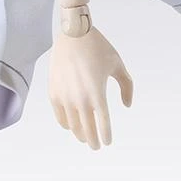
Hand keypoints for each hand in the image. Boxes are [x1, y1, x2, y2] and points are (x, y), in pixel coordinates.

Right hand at [49, 27, 132, 149]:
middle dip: (92, 140)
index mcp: (98, 93)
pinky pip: (59, 115)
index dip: (106, 136)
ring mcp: (65, 96)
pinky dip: (65, 124)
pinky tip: (71, 126)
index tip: (107, 142)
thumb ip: (126, 86)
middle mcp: (81, 98)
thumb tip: (126, 106)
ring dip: (79, 134)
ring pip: (72, 126)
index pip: (103, 124)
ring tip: (84, 137)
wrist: (74, 34)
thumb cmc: (99, 48)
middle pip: (87, 129)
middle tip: (96, 146)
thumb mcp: (118, 65)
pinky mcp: (54, 92)